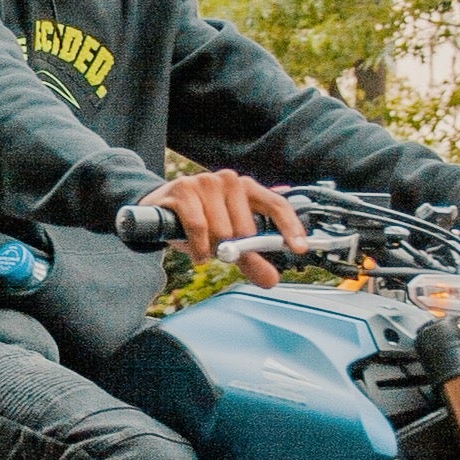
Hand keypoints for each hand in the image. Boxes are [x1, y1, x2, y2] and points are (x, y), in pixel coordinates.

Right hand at [145, 171, 313, 287]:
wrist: (159, 210)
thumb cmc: (198, 222)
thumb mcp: (228, 243)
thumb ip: (251, 259)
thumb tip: (271, 279)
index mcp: (247, 189)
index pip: (276, 205)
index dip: (290, 227)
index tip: (300, 248)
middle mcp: (229, 181)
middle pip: (245, 228)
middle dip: (234, 249)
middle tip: (221, 252)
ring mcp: (206, 182)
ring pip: (222, 231)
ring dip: (211, 248)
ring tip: (203, 244)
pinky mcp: (183, 189)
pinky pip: (199, 228)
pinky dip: (198, 247)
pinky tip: (195, 253)